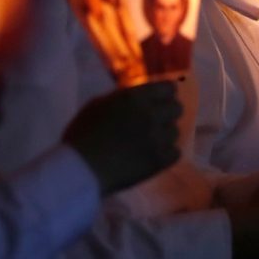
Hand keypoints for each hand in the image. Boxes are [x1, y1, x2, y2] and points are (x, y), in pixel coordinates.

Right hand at [63, 80, 180, 194]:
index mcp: (136, 97)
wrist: (81, 170)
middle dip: (167, 114)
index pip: (168, 88)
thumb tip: (137, 98)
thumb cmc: (82, 135)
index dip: (165, 94)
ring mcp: (158, 138)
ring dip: (164, 136)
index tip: (159, 101)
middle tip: (155, 123)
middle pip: (177, 108)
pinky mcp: (160, 160)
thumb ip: (122, 98)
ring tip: (149, 143)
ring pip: (175, 132)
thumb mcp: (98, 105)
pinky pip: (175, 153)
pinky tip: (152, 157)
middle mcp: (152, 114)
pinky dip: (166, 155)